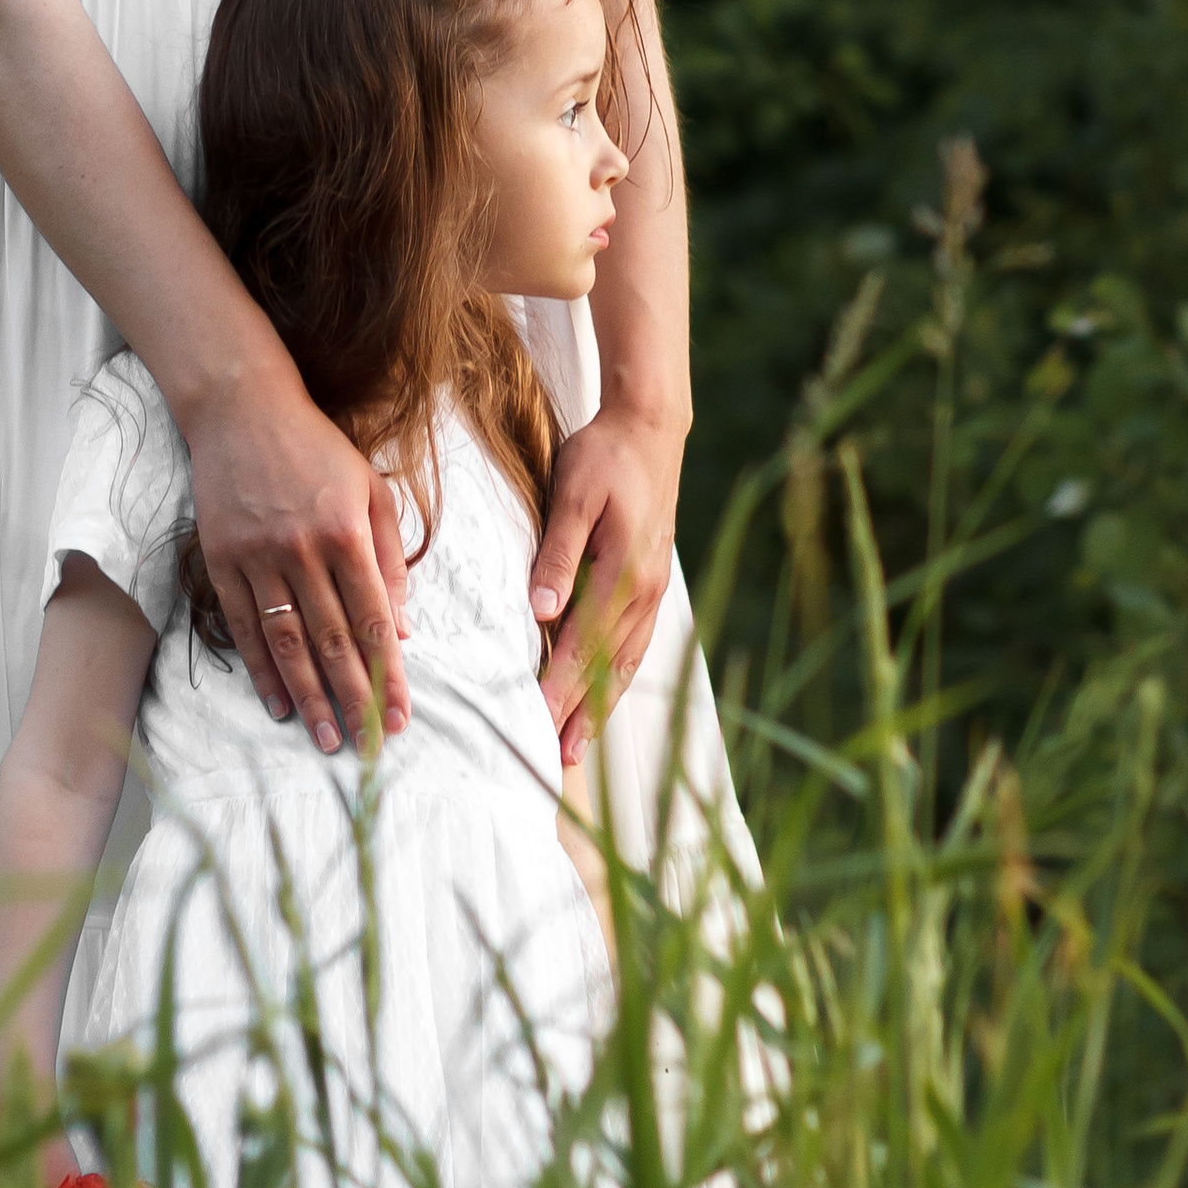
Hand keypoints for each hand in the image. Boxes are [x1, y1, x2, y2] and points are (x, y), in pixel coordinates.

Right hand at [184, 363, 411, 751]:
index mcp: (346, 533)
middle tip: (366, 747)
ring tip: (326, 738)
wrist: (241, 409)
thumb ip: (390, 558)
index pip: (373, 621)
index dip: (388, 675)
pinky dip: (260, 670)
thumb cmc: (318, 448)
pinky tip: (277, 703)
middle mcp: (302, 550)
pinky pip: (243, 628)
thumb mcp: (371, 489)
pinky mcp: (221, 560)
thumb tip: (401, 628)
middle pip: (332, 641)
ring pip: (287, 643)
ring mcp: (257, 557)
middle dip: (353, 700)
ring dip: (308, 696)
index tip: (400, 717)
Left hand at [533, 403, 683, 740]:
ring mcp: (654, 588)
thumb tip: (542, 612)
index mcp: (623, 573)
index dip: (559, 688)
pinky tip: (606, 692)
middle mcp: (645, 590)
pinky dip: (619, 674)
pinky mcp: (653, 581)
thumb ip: (558, 554)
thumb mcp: (573, 494)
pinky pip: (636, 641)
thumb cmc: (605, 455)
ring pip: (626, 660)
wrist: (651, 427)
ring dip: (601, 705)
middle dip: (580, 714)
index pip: (584, 645)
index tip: (533, 722)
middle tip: (555, 760)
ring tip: (577, 745)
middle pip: (608, 665)